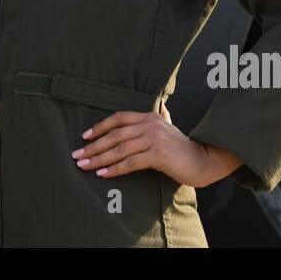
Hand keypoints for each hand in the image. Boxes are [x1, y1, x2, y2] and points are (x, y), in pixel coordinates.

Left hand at [71, 110, 216, 186]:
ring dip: (98, 158)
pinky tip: (102, 174)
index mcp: (149, 116)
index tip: (84, 137)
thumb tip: (163, 105)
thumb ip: (164, 117)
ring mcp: (155, 138)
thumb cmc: (184, 147)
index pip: (118, 118)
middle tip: (76, 155)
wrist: (204, 160)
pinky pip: (131, 163)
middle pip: (115, 134)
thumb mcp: (171, 127)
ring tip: (84, 166)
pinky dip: (114, 169)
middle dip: (93, 146)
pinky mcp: (159, 154)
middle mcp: (150, 124)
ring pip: (120, 149)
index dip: (100, 127)